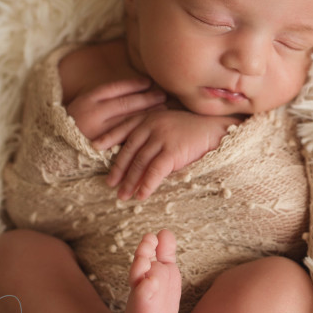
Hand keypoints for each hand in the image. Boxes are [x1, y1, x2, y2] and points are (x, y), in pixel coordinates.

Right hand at [64, 78, 166, 141]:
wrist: (58, 148)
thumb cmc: (78, 122)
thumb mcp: (86, 104)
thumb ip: (105, 98)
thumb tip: (135, 86)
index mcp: (87, 100)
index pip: (113, 89)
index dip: (133, 85)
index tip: (148, 82)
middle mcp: (91, 114)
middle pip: (124, 104)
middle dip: (146, 99)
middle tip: (163, 95)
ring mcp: (97, 132)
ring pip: (127, 121)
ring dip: (147, 114)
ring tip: (163, 109)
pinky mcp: (103, 148)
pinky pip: (125, 138)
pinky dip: (140, 131)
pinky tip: (152, 127)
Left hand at [101, 110, 238, 200]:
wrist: (217, 130)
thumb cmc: (194, 128)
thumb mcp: (169, 123)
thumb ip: (153, 131)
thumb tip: (138, 150)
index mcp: (150, 116)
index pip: (124, 128)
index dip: (109, 139)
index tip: (95, 148)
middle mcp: (152, 124)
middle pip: (128, 150)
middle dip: (117, 169)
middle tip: (109, 184)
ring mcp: (162, 137)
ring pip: (139, 162)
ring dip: (130, 181)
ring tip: (123, 196)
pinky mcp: (172, 151)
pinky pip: (155, 171)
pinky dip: (147, 184)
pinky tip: (142, 195)